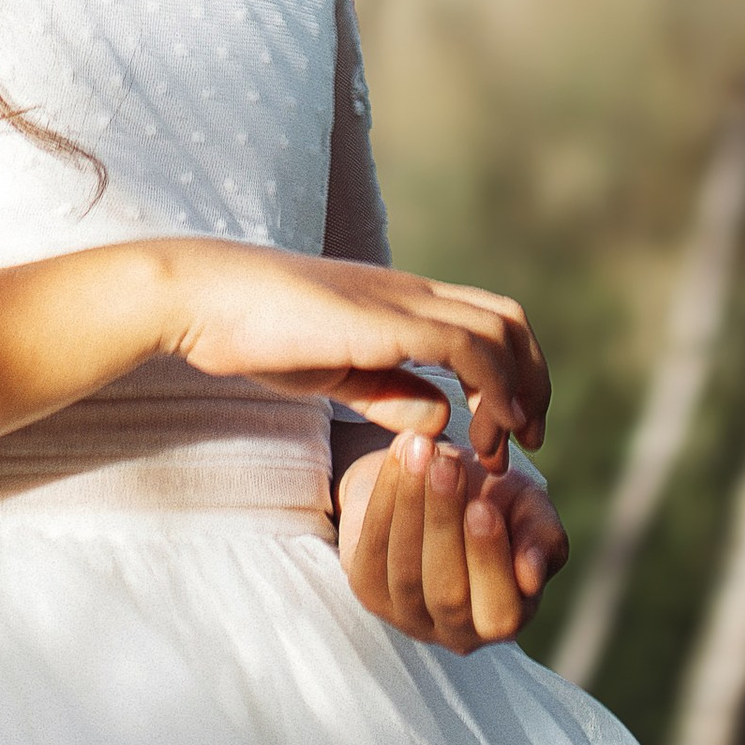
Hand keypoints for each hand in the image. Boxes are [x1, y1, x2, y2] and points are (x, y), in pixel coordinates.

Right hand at [145, 243, 547, 462]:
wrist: (209, 298)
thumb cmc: (262, 333)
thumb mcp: (339, 372)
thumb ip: (389, 392)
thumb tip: (441, 416)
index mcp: (401, 301)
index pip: (487, 318)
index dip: (515, 371)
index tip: (511, 431)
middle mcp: (411, 294)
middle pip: (508, 318)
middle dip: (534, 380)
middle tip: (528, 441)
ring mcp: (399, 302)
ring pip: (498, 329)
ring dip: (517, 392)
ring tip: (504, 450)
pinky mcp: (383, 321)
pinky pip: (463, 346)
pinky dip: (490, 388)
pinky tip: (483, 432)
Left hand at [337, 430, 568, 653]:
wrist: (438, 485)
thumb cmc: (494, 501)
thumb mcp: (529, 511)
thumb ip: (543, 538)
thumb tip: (531, 573)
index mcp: (504, 619)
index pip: (499, 611)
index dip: (488, 561)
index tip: (484, 506)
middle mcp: (455, 632)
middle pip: (446, 592)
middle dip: (443, 524)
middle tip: (445, 466)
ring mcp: (407, 617)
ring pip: (405, 572)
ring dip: (411, 505)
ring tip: (420, 450)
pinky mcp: (369, 591)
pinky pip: (371, 550)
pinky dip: (384, 499)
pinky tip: (398, 456)